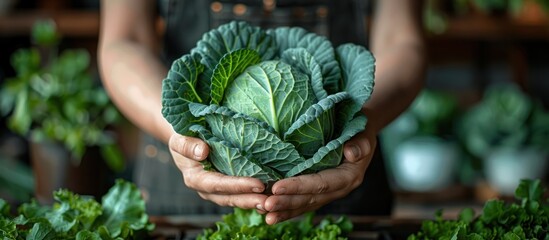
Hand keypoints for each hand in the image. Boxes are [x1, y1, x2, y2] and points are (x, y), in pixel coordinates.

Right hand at [168, 134, 267, 208]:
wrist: (186, 140)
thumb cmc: (183, 137)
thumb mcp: (179, 138)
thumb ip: (187, 145)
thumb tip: (202, 152)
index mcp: (196, 178)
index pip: (218, 184)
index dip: (238, 186)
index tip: (258, 184)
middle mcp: (207, 189)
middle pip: (230, 198)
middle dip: (251, 200)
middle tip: (271, 201)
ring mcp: (217, 191)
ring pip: (238, 200)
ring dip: (255, 202)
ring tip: (274, 203)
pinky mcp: (227, 188)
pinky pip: (242, 195)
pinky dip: (256, 196)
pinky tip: (272, 196)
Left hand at [261, 125, 376, 224]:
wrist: (360, 136)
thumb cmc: (360, 131)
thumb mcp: (364, 134)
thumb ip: (360, 143)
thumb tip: (352, 152)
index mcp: (348, 177)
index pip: (320, 183)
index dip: (299, 186)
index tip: (277, 187)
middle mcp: (337, 190)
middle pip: (309, 199)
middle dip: (286, 203)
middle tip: (266, 205)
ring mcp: (327, 194)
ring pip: (303, 205)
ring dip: (284, 211)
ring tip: (265, 215)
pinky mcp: (319, 194)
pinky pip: (301, 205)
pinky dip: (285, 210)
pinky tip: (268, 213)